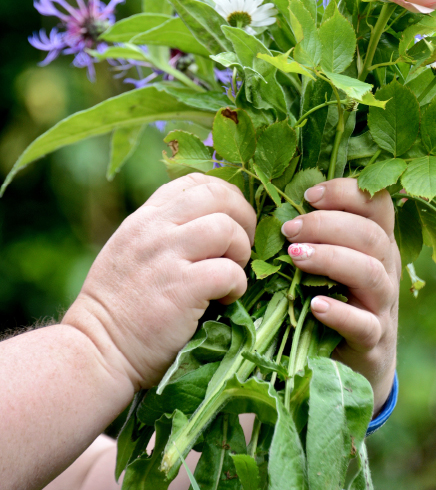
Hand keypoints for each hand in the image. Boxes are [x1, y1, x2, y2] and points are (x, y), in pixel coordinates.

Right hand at [63, 174, 255, 390]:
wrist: (97, 350)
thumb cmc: (117, 308)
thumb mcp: (130, 252)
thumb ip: (161, 232)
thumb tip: (209, 222)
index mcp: (144, 218)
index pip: (194, 182)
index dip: (225, 194)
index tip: (233, 218)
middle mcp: (155, 230)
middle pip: (216, 195)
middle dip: (242, 216)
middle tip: (242, 245)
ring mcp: (167, 257)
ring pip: (225, 227)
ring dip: (240, 249)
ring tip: (233, 271)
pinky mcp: (181, 288)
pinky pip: (228, 271)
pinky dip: (237, 284)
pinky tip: (226, 298)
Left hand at [281, 178, 399, 412]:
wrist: (355, 364)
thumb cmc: (335, 300)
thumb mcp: (332, 264)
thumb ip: (318, 236)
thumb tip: (280, 208)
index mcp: (377, 243)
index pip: (377, 204)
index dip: (345, 192)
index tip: (309, 196)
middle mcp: (386, 269)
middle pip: (371, 235)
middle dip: (327, 225)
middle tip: (289, 231)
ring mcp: (383, 306)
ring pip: (371, 273)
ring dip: (331, 258)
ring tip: (295, 257)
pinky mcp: (374, 342)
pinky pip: (364, 324)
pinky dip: (340, 313)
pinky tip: (315, 305)